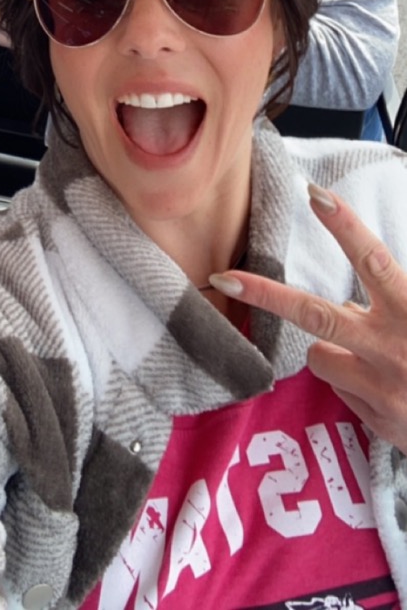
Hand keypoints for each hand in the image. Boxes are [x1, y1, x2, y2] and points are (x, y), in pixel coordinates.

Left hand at [211, 184, 406, 452]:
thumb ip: (399, 292)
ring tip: (376, 359)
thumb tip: (362, 282)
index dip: (344, 226)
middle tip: (225, 277)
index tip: (314, 194)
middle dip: (265, 294)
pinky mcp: (375, 419)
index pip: (374, 260)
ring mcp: (382, 388)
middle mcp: (394, 347)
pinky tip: (386, 388)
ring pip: (320, 356)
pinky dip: (353, 382)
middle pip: (316, 314)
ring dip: (334, 352)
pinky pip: (340, 389)